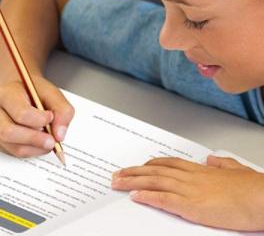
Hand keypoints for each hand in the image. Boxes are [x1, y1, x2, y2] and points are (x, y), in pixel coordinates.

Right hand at [0, 77, 73, 157]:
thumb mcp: (52, 93)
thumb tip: (59, 135)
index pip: (19, 112)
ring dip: (34, 148)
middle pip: (8, 132)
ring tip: (48, 142)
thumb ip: (62, 111)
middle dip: (34, 139)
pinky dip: (30, 151)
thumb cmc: (34, 92)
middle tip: (52, 141)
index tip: (50, 117)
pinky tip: (38, 143)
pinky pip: (13, 152)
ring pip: (11, 146)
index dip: (39, 120)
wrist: (21, 92)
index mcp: (6, 94)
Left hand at [112, 155, 263, 230]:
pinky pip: (164, 200)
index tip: (137, 166)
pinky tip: (134, 197)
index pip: (168, 163)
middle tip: (116, 175)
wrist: (263, 197)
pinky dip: (147, 197)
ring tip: (116, 183)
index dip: (149, 165)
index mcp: (200, 170)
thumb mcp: (236, 169)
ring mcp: (189, 191)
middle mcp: (191, 177)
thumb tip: (211, 159)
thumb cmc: (254, 188)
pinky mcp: (192, 206)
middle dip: (133, 173)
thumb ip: (222, 163)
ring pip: (154, 183)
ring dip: (132, 182)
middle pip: (154, 171)